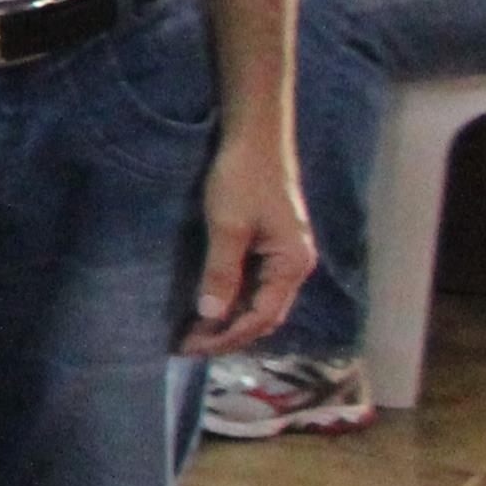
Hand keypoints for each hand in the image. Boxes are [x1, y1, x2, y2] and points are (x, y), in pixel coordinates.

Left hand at [183, 119, 314, 355]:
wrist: (255, 138)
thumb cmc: (243, 178)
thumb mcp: (227, 226)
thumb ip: (221, 272)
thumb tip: (210, 316)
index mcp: (292, 265)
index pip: (262, 316)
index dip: (227, 335)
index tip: (192, 346)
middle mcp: (295, 266)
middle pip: (265, 315)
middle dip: (229, 333)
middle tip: (189, 345)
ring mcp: (285, 256)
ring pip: (260, 301)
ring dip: (231, 319)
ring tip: (196, 332)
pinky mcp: (271, 245)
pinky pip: (256, 284)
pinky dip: (235, 299)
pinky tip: (211, 304)